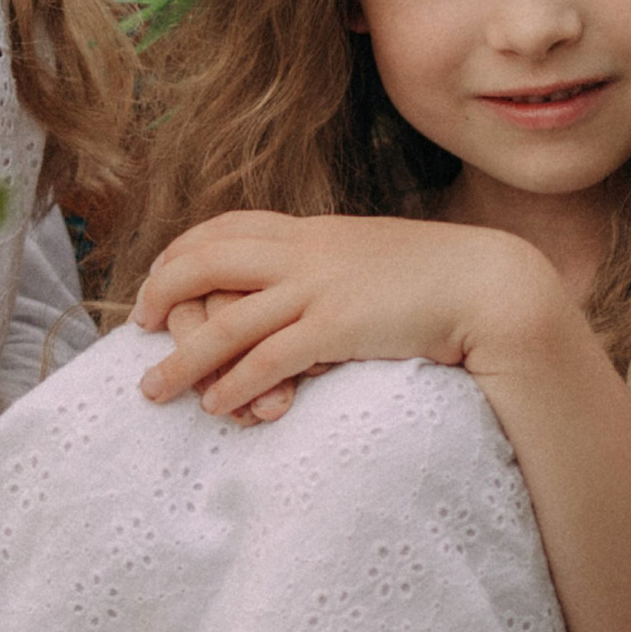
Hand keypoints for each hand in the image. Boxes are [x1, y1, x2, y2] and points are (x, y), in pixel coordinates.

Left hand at [134, 210, 563, 421]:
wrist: (490, 282)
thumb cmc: (435, 276)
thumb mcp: (368, 254)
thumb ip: (327, 263)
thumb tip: (298, 286)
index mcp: (310, 230)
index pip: (225, 227)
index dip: (182, 252)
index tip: (158, 278)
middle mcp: (304, 251)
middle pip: (205, 260)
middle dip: (162, 293)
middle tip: (140, 327)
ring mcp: (318, 288)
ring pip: (225, 320)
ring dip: (182, 359)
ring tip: (153, 389)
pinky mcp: (336, 327)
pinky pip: (267, 357)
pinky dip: (233, 382)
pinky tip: (216, 405)